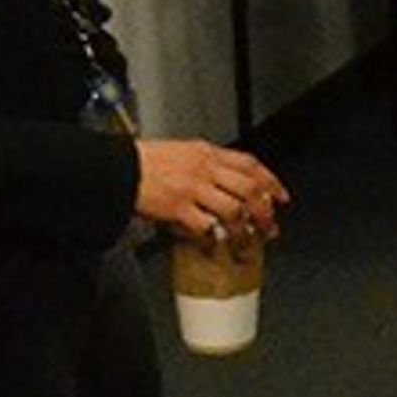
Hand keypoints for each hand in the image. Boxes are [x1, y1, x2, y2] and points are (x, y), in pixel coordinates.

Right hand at [133, 139, 286, 243]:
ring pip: (235, 209)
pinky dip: (213, 237)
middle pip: (250, 189)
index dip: (270, 181)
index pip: (250, 164)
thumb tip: (225, 181)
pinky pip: (206, 225)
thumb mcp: (181, 152)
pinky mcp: (178, 207)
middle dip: (265, 211)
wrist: (117, 167)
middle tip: (270, 227)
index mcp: (207, 153)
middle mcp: (205, 169)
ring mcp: (193, 188)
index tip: (280, 196)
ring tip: (246, 242)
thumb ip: (205, 164)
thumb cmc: (143, 161)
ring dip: (244, 230)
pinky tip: (214, 244)